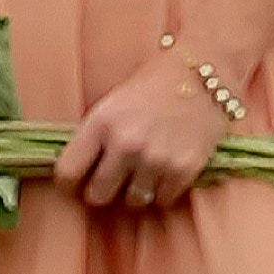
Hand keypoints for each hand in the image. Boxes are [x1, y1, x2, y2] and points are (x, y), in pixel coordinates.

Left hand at [51, 46, 229, 210]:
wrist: (205, 71)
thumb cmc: (156, 82)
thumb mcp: (115, 101)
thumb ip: (97, 135)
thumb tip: (79, 170)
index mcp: (101, 122)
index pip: (67, 171)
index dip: (69, 181)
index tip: (75, 181)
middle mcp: (125, 144)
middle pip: (97, 195)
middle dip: (102, 190)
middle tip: (111, 180)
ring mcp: (155, 160)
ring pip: (132, 201)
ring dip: (136, 190)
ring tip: (144, 168)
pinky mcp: (182, 170)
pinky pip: (162, 200)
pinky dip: (163, 189)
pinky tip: (167, 167)